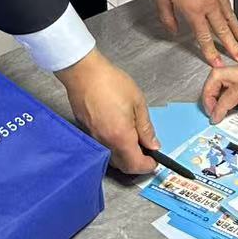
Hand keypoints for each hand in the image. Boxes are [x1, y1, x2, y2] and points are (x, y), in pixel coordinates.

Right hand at [57, 49, 156, 174]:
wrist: (83, 72)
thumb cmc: (109, 82)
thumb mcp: (137, 102)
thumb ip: (146, 127)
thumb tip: (153, 144)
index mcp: (121, 137)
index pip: (136, 164)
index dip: (147, 166)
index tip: (154, 161)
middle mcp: (105, 142)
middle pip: (123, 166)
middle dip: (136, 164)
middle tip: (146, 152)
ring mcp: (94, 138)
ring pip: (111, 159)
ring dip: (124, 156)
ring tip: (133, 140)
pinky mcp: (86, 132)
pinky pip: (102, 148)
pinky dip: (113, 147)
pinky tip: (117, 132)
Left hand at [154, 0, 237, 67]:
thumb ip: (167, 15)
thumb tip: (172, 29)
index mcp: (192, 10)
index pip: (203, 37)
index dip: (210, 52)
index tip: (216, 62)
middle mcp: (208, 5)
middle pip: (222, 31)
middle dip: (231, 47)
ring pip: (230, 19)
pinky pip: (229, 6)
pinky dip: (235, 17)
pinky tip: (236, 21)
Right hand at [203, 48, 237, 132]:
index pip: (232, 92)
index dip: (221, 106)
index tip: (216, 118)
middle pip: (217, 76)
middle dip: (208, 94)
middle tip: (211, 111)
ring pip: (219, 73)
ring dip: (211, 89)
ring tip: (214, 106)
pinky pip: (226, 75)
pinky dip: (219, 86)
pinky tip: (225, 98)